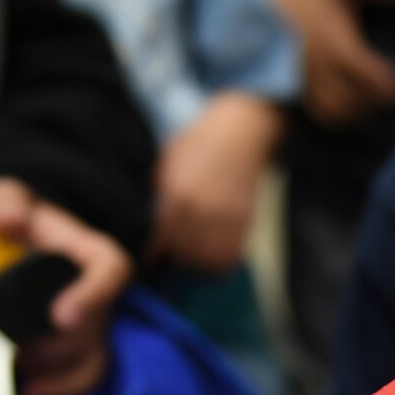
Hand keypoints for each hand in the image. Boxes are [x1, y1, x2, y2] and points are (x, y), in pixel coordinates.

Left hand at [0, 177, 132, 394]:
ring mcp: (91, 327)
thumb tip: (5, 221)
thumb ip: (4, 206)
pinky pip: (80, 379)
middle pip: (94, 328)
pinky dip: (58, 392)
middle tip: (11, 348)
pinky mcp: (75, 351)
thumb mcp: (4, 198)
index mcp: (92, 254)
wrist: (12, 240)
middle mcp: (99, 295)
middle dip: (55, 345)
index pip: (111, 271)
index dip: (92, 296)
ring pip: (91, 360)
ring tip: (14, 369)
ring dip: (54, 372)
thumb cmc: (13, 217)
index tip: (61, 316)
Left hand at [154, 91, 284, 273]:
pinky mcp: (244, 221)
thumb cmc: (201, 141)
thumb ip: (159, 188)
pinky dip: (219, 263)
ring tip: (191, 257)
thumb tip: (149, 216)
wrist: (241, 131)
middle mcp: (202, 210)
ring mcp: (225, 218)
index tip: (149, 257)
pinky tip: (211, 256)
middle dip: (174, 257)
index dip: (152, 252)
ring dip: (197, 263)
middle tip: (171, 254)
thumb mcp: (169, 159)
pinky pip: (229, 256)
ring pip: (206, 260)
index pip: (160, 237)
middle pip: (182, 253)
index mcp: (178, 193)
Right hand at [267, 0, 394, 128]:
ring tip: (369, 108)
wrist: (264, 10)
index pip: (366, 72)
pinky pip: (320, 112)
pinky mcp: (298, 88)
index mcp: (336, 43)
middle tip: (387, 100)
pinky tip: (348, 113)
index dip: (384, 84)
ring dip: (357, 113)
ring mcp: (309, 80)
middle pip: (355, 97)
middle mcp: (324, 66)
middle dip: (374, 102)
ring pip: (338, 110)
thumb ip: (358, 4)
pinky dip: (337, 118)